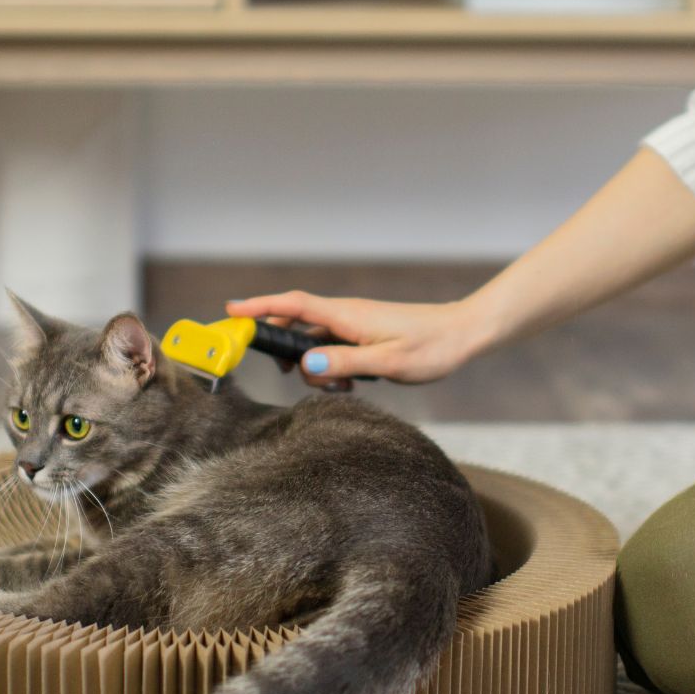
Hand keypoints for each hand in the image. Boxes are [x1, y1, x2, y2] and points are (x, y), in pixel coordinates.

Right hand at [224, 292, 481, 389]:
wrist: (464, 334)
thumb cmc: (432, 347)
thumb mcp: (389, 361)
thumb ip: (345, 363)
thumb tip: (305, 365)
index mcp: (347, 316)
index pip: (294, 305)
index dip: (260, 306)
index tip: (231, 310)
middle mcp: (346, 316)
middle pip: (296, 325)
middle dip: (284, 349)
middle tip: (287, 375)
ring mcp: (354, 325)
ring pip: (314, 342)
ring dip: (314, 366)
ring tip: (342, 387)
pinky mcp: (363, 335)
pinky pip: (332, 349)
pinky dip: (330, 367)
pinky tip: (350, 383)